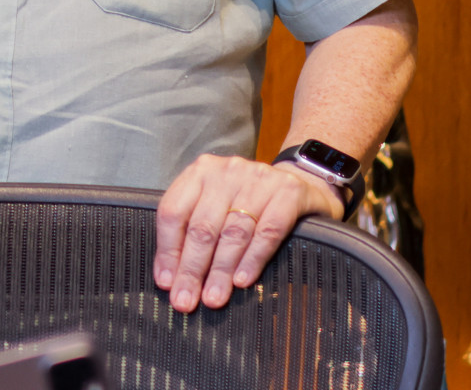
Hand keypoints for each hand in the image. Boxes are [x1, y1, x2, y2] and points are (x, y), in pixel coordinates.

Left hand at [154, 153, 343, 312]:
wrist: (303, 182)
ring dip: (221, 270)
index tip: (166, 282)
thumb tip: (172, 277)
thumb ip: (194, 230)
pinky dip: (253, 258)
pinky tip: (242, 280)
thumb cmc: (250, 200)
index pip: (173, 212)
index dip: (168, 250)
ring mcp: (258, 179)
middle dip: (192, 268)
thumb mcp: (217, 204)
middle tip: (186, 300)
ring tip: (213, 297)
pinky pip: (268, 230)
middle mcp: (226, 171)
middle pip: (202, 226)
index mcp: (200, 172)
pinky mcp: (289, 191)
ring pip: (233, 231)